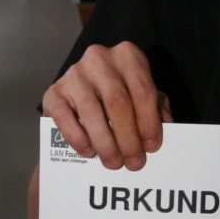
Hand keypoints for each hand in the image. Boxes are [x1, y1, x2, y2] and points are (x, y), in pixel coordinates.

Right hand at [41, 42, 171, 169]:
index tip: (152, 147)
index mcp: (128, 55)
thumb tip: (166, 130)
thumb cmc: (120, 95)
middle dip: (128, 137)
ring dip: (105, 143)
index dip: (149, 122)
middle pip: (118, 102)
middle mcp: (99, 58)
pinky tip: (89, 152)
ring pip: (92, 112)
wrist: (81, 94)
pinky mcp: (53, 92)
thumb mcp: (143, 96)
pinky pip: (65, 118)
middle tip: (134, 162)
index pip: (143, 90)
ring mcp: (74, 74)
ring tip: (114, 162)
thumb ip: (157, 108)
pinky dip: (78, 138)